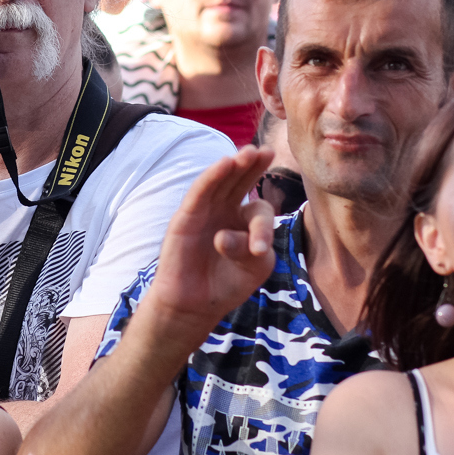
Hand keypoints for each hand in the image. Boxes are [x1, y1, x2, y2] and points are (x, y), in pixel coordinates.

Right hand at [146, 146, 275, 336]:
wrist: (194, 304)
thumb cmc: (226, 284)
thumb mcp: (254, 267)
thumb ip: (254, 249)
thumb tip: (227, 235)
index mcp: (244, 220)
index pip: (259, 210)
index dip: (263, 224)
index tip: (259, 249)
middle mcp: (225, 210)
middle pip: (241, 181)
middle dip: (254, 166)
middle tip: (267, 151)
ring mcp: (205, 210)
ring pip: (221, 181)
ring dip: (235, 165)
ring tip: (250, 152)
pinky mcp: (186, 216)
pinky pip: (200, 192)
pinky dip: (212, 176)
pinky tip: (225, 163)